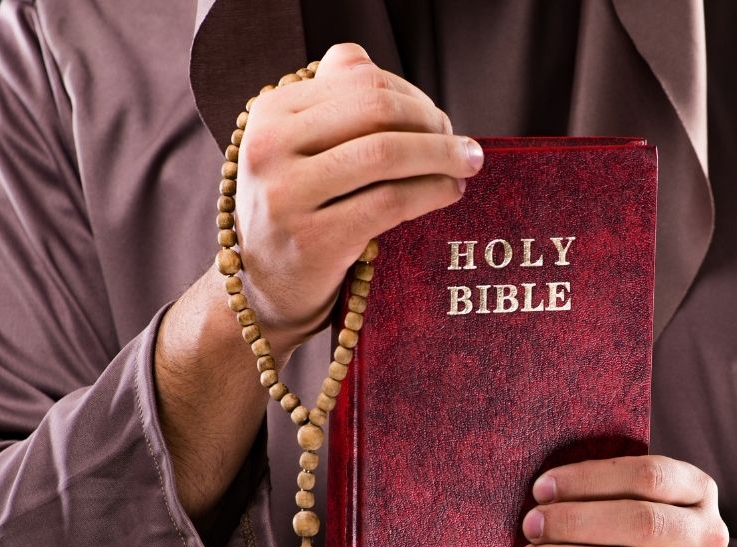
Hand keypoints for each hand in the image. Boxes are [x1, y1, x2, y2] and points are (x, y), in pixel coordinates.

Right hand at [233, 43, 483, 353]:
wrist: (268, 288)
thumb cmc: (301, 210)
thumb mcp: (301, 150)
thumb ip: (334, 103)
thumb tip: (379, 70)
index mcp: (270, 112)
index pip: (360, 80)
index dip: (414, 95)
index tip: (440, 122)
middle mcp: (269, 146)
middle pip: (376, 109)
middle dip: (433, 123)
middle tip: (464, 146)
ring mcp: (287, 194)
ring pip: (386, 153)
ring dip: (442, 156)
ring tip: (468, 166)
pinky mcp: (314, 239)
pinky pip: (390, 202)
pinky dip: (432, 192)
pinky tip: (451, 193)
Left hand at [508, 455, 728, 546]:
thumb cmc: (623, 538)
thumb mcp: (623, 503)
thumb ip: (598, 491)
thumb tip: (542, 491)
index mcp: (698, 492)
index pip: (650, 476)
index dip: (591, 479)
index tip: (543, 487)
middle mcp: (706, 539)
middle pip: (643, 521)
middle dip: (577, 521)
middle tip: (531, 524)